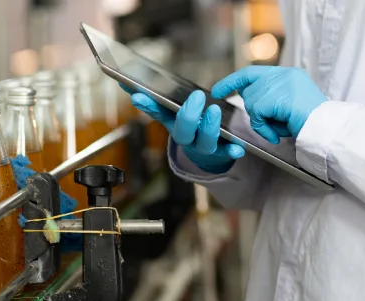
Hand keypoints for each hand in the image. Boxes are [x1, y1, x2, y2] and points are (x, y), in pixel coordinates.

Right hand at [126, 88, 244, 173]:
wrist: (205, 152)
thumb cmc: (189, 126)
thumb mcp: (172, 112)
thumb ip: (154, 100)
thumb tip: (127, 84)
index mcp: (173, 124)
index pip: (158, 113)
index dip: (148, 105)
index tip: (138, 96)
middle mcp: (186, 138)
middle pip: (183, 131)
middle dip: (188, 115)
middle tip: (196, 97)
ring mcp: (203, 146)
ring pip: (204, 142)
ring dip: (209, 128)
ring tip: (215, 111)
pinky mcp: (221, 152)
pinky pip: (227, 153)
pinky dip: (231, 151)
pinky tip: (238, 148)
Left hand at [211, 66, 326, 143]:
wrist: (327, 130)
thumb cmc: (311, 124)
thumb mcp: (289, 106)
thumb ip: (271, 100)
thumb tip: (248, 101)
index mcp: (288, 74)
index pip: (251, 73)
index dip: (232, 81)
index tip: (217, 90)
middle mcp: (284, 74)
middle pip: (250, 92)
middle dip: (256, 112)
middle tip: (274, 124)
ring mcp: (281, 84)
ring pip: (252, 103)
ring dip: (262, 122)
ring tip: (281, 127)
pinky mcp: (277, 96)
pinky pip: (256, 114)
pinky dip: (263, 128)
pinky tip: (276, 134)